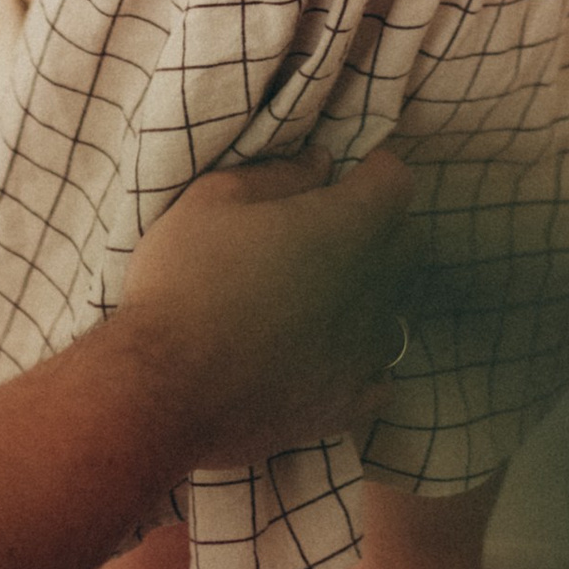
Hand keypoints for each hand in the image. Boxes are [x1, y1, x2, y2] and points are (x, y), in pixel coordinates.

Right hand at [116, 151, 413, 461]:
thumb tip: (321, 163)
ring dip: (367, 296)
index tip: (343, 173)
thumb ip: (279, 174)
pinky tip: (322, 357)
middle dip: (376, 225)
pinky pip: (378, 377)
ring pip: (393, 310)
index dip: (372, 169)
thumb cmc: (183, 283)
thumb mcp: (213, 200)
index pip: (396, 181)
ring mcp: (367, 354)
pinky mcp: (349, 406)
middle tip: (324, 229)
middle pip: (405, 242)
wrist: (163, 393)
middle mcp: (374, 289)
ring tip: (315, 298)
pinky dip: (359, 362)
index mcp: (348, 229)